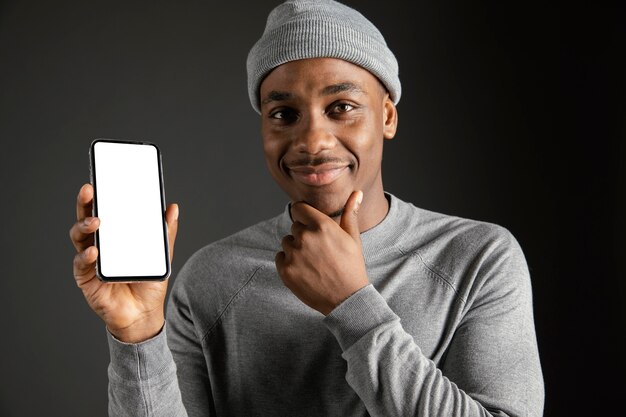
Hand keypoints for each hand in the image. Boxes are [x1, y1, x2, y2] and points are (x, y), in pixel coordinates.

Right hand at [69, 184, 178, 342]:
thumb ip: (165, 233)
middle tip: (89, 190)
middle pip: (86, 220)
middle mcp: (98, 245)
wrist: (144, 314)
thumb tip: (173, 208)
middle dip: (85, 203)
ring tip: (96, 221)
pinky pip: (81, 265)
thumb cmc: (148, 283)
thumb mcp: (161, 255)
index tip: (100, 180)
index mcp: (114, 237)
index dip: (99, 196)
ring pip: (80, 239)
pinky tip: (94, 252)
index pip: (103, 211)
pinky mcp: (86, 279)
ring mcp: (90, 261)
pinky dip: (86, 258)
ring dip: (85, 227)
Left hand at [275, 190, 368, 314]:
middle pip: (294, 226)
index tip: (309, 224)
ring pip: (287, 242)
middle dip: (304, 235)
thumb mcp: (353, 238)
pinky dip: (289, 263)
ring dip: (295, 249)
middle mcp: (306, 237)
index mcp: (322, 226)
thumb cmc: (352, 266)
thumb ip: (350, 213)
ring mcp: (294, 254)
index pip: (298, 208)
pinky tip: (305, 271)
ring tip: (313, 262)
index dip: (303, 215)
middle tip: (319, 252)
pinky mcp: (285, 270)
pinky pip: (280, 257)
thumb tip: (357, 192)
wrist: (347, 299)